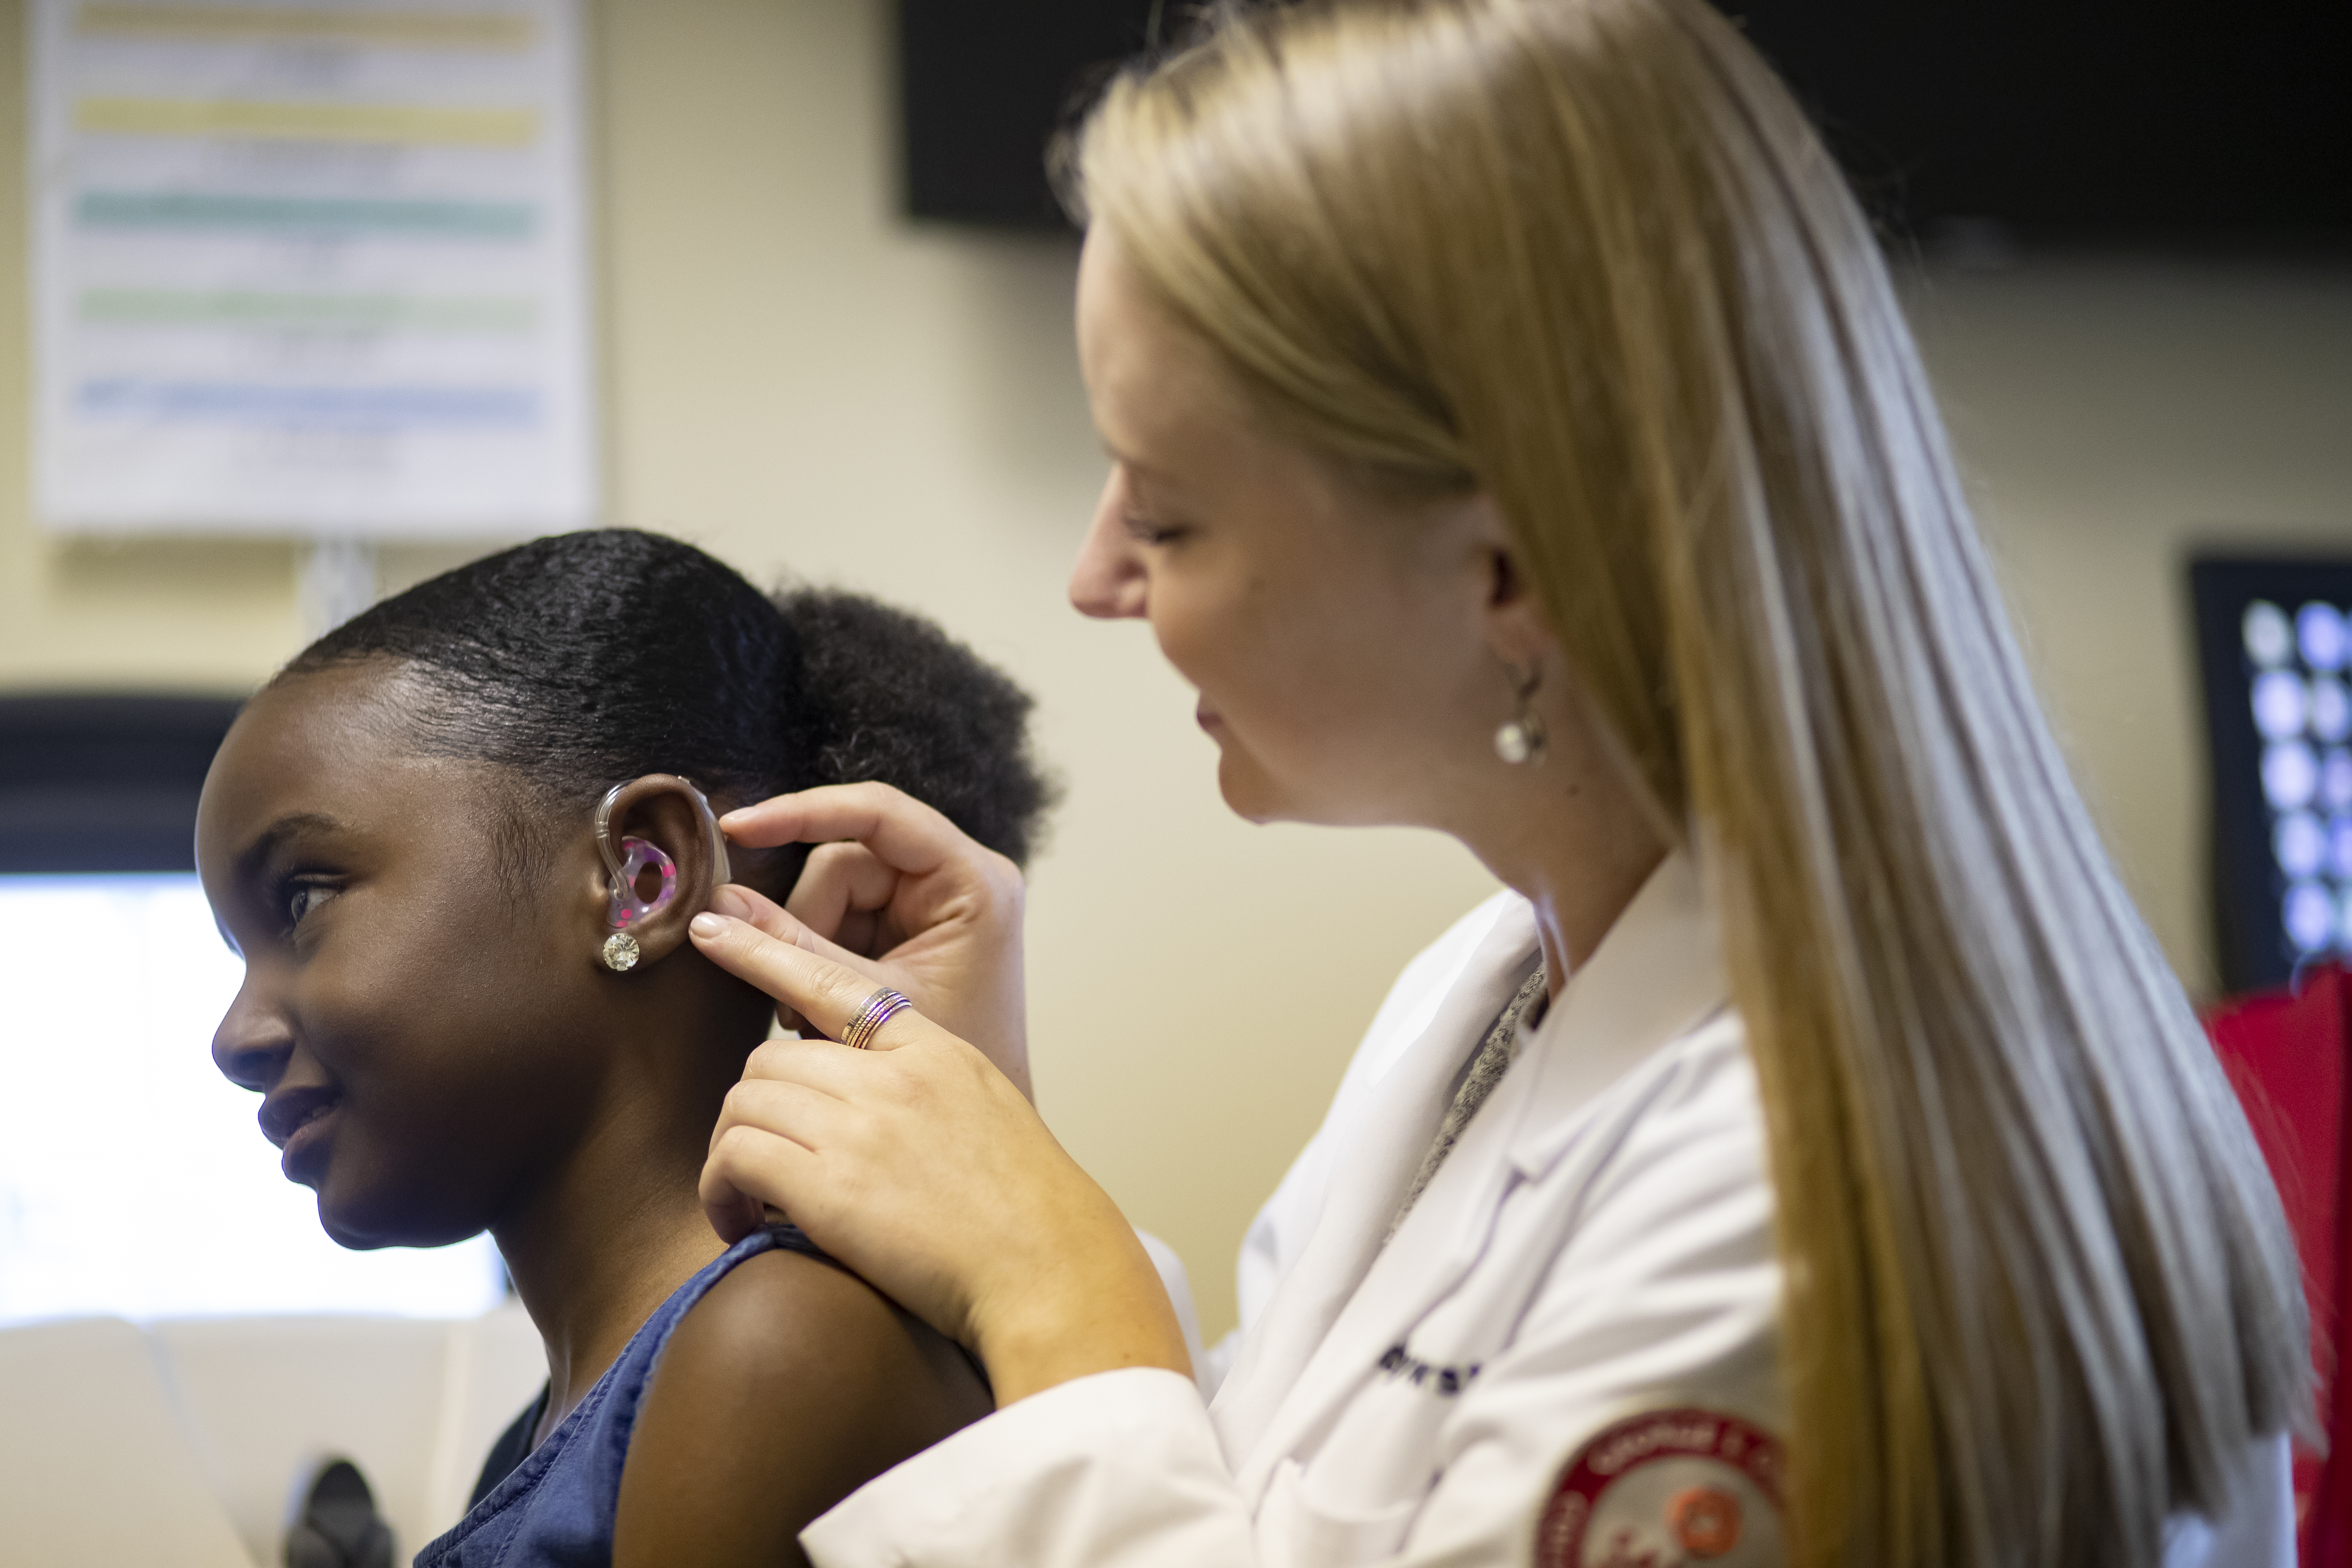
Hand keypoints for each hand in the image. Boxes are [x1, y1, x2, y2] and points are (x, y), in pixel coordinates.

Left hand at [689, 911, 1191, 1405]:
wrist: (1050, 1270)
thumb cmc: (1026, 1214)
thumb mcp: (986, 1114)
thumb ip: (923, 1090)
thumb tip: (860, 1105)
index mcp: (935, 1050)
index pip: (832, 985)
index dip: (765, 954)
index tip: (716, 929)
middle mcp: (893, 1077)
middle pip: (771, 1058)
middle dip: (753, 1108)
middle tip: (760, 1163)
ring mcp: (860, 1126)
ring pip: (743, 1103)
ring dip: (729, 1153)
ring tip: (746, 1199)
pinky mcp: (829, 1186)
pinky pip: (735, 1159)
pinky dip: (720, 1191)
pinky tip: (739, 1221)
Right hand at [719, 782, 1030, 1098]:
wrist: (978, 1143)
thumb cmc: (949, 1072)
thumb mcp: (867, 1006)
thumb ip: (794, 954)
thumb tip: (716, 908)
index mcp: (973, 882)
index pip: (877, 814)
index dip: (802, 813)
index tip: (737, 827)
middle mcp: (957, 880)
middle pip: (844, 862)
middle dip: (804, 924)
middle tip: (791, 1001)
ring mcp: (932, 904)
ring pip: (830, 894)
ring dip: (807, 950)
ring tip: (812, 1020)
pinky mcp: (907, 930)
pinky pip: (838, 922)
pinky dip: (817, 961)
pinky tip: (820, 1013)